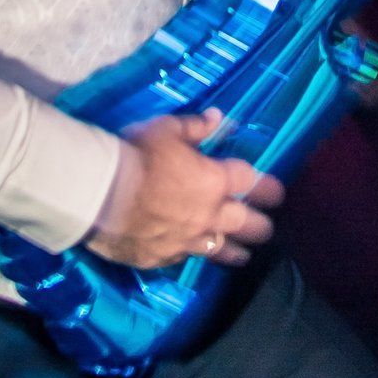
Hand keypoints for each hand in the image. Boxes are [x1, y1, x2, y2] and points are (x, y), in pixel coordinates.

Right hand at [86, 109, 282, 269]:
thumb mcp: (166, 129)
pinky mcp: (160, 258)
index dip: (267, 188)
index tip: (278, 194)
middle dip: (260, 226)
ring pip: (219, 250)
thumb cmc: (136, 155)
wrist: (99, 194)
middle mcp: (207, 215)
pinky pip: (181, 258)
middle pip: (245, 224)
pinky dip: (189, 255)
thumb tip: (219, 118)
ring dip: (234, 252)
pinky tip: (191, 256)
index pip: (251, 183)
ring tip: (244, 256)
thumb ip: (194, 127)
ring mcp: (185, 241)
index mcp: (213, 181)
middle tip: (266, 229)